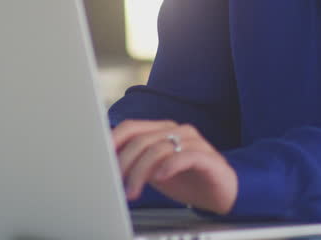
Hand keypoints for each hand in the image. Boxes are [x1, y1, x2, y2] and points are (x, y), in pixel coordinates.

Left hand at [111, 119, 237, 214]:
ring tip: (134, 192)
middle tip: (115, 183)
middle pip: (141, 140)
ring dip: (141, 173)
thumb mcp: (154, 171)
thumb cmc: (187, 179)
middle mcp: (177, 131)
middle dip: (124, 164)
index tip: (100, 159)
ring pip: (159, 149)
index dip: (113, 140)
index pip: (132, 127)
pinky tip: (160, 177)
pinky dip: (169, 166)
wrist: (221, 192)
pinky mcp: (207, 157)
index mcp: (162, 130)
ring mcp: (194, 142)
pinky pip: (185, 156)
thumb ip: (135, 163)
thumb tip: (106, 164)